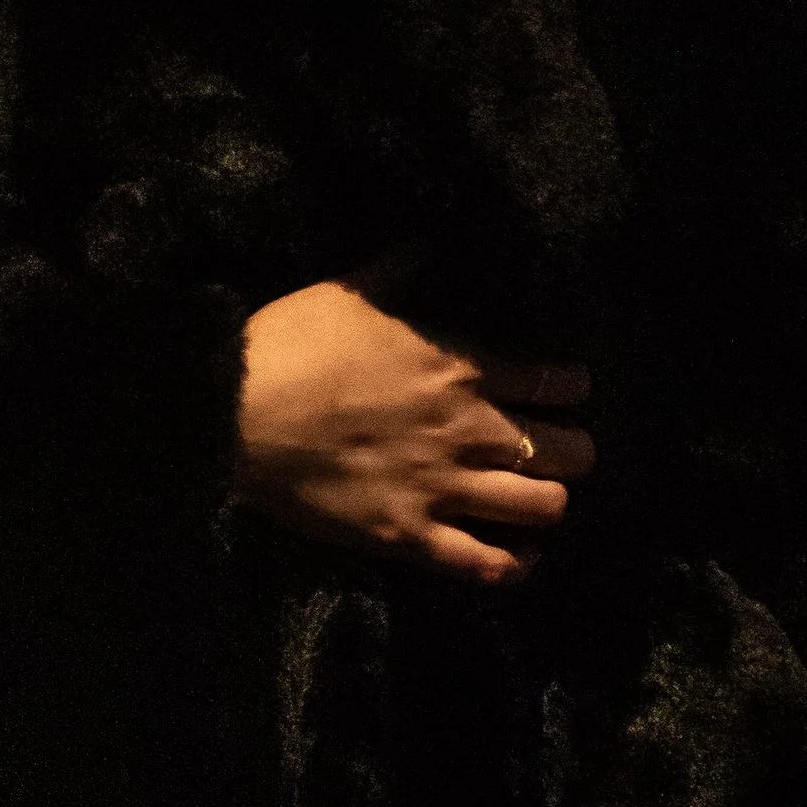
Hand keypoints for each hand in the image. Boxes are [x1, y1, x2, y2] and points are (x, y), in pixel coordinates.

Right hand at [234, 279, 592, 582]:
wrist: (232, 412)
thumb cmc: (291, 343)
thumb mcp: (352, 290)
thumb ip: (402, 269)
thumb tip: (431, 240)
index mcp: (460, 367)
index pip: (556, 382)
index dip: (575, 388)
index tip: (572, 390)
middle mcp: (468, 431)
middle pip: (567, 452)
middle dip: (574, 451)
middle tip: (559, 449)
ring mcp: (441, 489)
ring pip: (542, 509)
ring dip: (549, 503)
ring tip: (538, 499)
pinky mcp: (407, 537)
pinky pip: (485, 566)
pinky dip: (512, 566)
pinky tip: (516, 557)